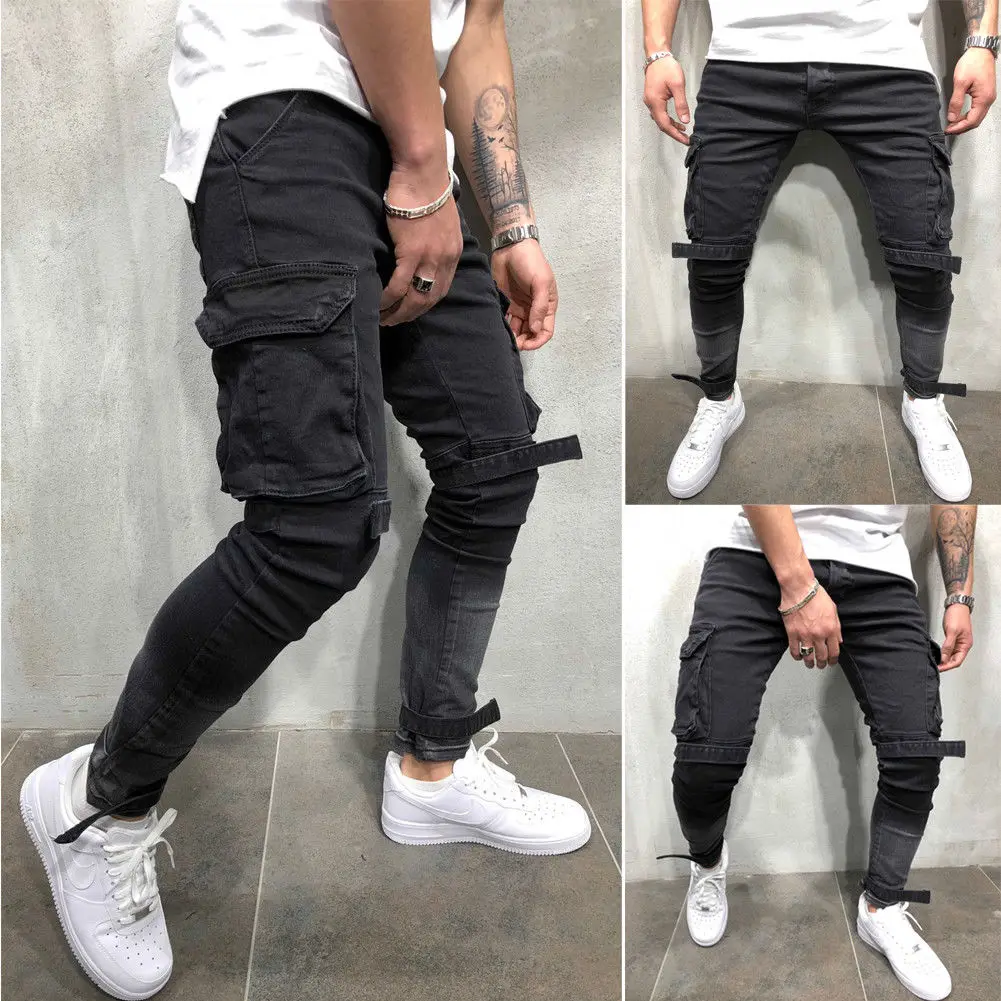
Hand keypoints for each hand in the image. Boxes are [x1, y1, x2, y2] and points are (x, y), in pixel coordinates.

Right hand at [380, 162, 462, 325]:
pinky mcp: (411, 252)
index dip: (425, 304)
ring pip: (415, 297)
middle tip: (394, 321)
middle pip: (429, 299)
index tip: (412, 311)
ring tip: (383, 318)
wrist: (423, 171)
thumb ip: (434, 237)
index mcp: (452, 252)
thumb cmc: (427, 187)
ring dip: (398, 312)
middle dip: (411, 314)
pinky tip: (379, 303)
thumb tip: (420, 244)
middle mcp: (445, 259)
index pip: (442, 288)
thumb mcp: (439, 218)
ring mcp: (429, 258)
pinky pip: (399, 285)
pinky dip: (388, 298)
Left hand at [491, 239, 557, 349]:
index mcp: (547, 306)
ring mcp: (520, 307)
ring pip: (518, 329)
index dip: (538, 341)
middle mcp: (534, 309)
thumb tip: (536, 329)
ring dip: (513, 336)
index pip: (546, 330)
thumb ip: (539, 307)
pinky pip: (506, 320)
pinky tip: (498, 329)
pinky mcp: (506, 303)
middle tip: (513, 342)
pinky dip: (504, 327)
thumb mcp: (540, 282)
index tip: (526, 345)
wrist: (511, 247)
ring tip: (505, 337)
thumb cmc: (531, 262)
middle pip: (531, 333)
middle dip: (524, 341)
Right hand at [643, 55, 690, 144]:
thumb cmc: (666, 67)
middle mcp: (650, 104)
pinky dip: (667, 119)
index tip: (685, 140)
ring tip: (682, 129)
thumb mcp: (677, 85)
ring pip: (660, 120)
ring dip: (671, 126)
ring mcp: (650, 102)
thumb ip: (681, 104)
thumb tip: (685, 120)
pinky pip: (659, 114)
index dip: (675, 134)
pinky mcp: (652, 98)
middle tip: (685, 138)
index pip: (665, 125)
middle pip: (662, 125)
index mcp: (655, 102)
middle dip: (674, 133)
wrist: (657, 56)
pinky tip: (675, 119)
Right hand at [782, 583, 841, 669]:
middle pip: (822, 656)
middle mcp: (819, 635)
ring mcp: (805, 635)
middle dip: (822, 663)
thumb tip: (838, 640)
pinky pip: (795, 650)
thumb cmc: (816, 596)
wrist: (799, 589)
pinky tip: (799, 657)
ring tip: (810, 664)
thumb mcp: (833, 610)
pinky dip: (797, 656)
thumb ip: (837, 627)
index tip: (832, 662)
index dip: (833, 659)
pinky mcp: (792, 633)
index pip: (834, 651)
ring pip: (808, 656)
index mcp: (831, 629)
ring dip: (810, 663)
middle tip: (821, 665)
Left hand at [939, 604, 972, 670]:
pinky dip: (943, 652)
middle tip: (935, 667)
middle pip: (954, 659)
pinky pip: (948, 649)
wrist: (956, 605)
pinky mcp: (952, 637)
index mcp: (965, 645)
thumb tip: (944, 658)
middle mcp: (962, 644)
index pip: (957, 661)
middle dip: (945, 664)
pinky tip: (937, 654)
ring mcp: (958, 641)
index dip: (948, 666)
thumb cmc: (957, 616)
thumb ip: (948, 646)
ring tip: (935, 662)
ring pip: (951, 655)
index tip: (939, 668)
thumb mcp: (952, 631)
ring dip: (944, 659)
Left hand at [946, 48, 996, 134]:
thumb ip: (955, 102)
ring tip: (952, 124)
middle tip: (949, 129)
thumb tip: (952, 117)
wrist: (981, 50)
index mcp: (984, 98)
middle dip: (961, 127)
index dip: (958, 128)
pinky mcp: (986, 93)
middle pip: (975, 121)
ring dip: (965, 122)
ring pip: (977, 117)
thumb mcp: (960, 83)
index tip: (948, 130)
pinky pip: (978, 110)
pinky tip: (960, 116)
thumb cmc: (973, 62)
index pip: (971, 121)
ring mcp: (988, 96)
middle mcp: (989, 99)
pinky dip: (968, 115)